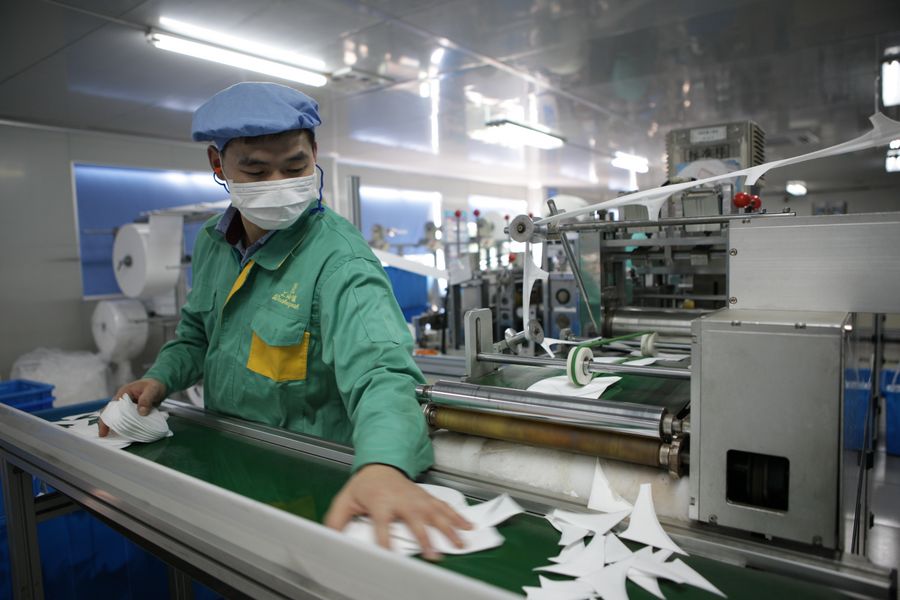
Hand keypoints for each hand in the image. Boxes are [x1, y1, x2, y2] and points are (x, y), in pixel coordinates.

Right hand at [98, 378, 166, 436]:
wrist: (161, 385)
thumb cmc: (155, 385)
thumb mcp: (152, 390)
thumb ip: (146, 399)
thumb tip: (141, 412)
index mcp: (123, 393)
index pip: (111, 407)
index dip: (106, 419)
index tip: (104, 431)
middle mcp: (123, 401)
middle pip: (112, 414)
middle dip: (108, 425)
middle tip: (105, 436)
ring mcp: (128, 407)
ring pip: (119, 418)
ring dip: (117, 426)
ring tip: (114, 437)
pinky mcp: (134, 411)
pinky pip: (128, 420)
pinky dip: (127, 426)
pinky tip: (127, 434)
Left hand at [324, 464, 471, 559]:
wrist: (380, 464)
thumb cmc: (364, 486)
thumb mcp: (345, 501)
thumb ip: (337, 521)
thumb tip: (331, 540)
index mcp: (380, 501)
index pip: (382, 525)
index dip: (384, 541)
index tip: (389, 556)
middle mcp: (401, 499)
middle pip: (415, 520)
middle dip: (425, 538)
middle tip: (433, 555)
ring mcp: (417, 498)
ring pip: (435, 514)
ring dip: (449, 529)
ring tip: (460, 544)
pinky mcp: (425, 497)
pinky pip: (444, 507)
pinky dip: (457, 516)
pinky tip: (468, 526)